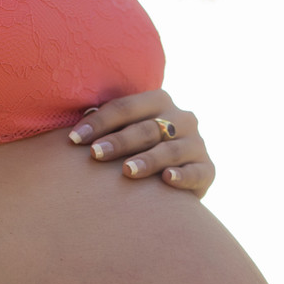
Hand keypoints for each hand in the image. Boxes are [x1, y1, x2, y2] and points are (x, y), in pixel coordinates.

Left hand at [68, 89, 216, 198]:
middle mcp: (182, 118)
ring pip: (171, 149)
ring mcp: (197, 144)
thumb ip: (107, 126)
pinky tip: (167, 179)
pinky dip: (183, 175)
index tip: (74, 139)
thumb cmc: (138, 152)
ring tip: (127, 171)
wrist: (175, 181)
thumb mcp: (125, 134)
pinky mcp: (208, 169)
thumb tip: (75, 125)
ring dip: (148, 160)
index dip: (99, 122)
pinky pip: (197, 172)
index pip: (126, 107)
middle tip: (95, 155)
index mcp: (159, 101)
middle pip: (147, 127)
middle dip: (119, 141)